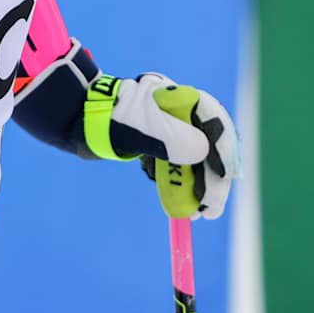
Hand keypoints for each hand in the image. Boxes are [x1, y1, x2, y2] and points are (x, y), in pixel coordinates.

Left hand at [86, 72, 236, 219]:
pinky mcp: (167, 142)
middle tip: (210, 211)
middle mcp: (188, 113)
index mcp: (187, 100)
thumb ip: (174, 140)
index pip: (218, 128)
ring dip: (198, 185)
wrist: (90, 121)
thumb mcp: (145, 129)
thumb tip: (203, 152)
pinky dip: (181, 181)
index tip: (220, 187)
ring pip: (199, 159)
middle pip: (212, 147)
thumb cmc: (117, 120)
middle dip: (212, 180)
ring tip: (195, 212)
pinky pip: (183, 164)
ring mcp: (178, 127)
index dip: (224, 159)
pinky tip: (175, 197)